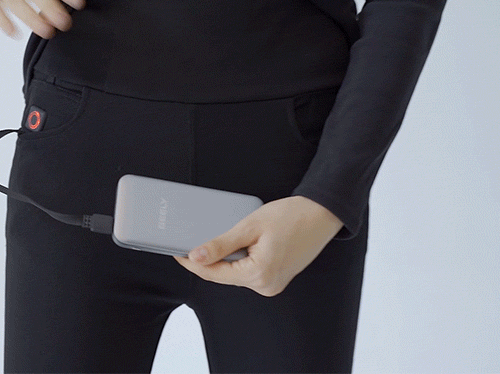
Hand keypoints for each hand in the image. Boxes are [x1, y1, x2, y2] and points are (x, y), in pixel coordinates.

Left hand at [173, 195, 343, 296]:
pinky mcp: (275, 278)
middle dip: (205, 261)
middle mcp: (266, 286)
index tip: (177, 253)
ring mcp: (272, 285)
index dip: (192, 263)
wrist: (322, 214)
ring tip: (211, 242)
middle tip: (187, 245)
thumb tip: (196, 256)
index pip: (214, 273)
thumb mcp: (249, 226)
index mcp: (259, 274)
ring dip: (222, 260)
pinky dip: (237, 261)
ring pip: (235, 274)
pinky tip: (232, 246)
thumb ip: (220, 245)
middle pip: (223, 276)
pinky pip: (247, 272)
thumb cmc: (291, 216)